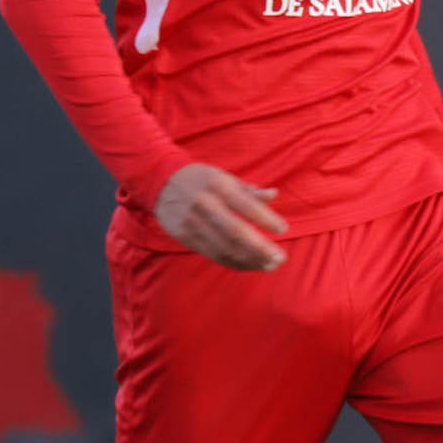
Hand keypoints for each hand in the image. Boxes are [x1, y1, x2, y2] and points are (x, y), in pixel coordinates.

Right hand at [153, 161, 288, 270]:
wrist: (159, 182)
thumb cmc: (199, 179)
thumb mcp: (223, 177)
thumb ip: (248, 189)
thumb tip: (274, 195)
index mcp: (217, 185)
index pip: (245, 204)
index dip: (266, 218)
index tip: (283, 229)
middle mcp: (204, 204)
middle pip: (235, 231)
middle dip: (260, 248)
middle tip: (280, 258)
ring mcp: (192, 222)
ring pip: (224, 247)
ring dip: (249, 260)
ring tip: (269, 265)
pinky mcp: (185, 236)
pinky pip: (213, 254)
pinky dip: (233, 262)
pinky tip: (249, 265)